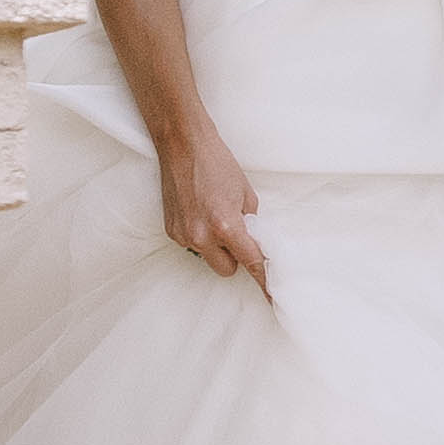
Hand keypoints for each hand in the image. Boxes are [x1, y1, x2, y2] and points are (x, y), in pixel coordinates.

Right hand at [155, 125, 273, 290]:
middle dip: (235, 256)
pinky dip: (200, 236)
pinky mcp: (170, 231)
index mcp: (226, 225)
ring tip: (213, 216)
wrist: (183, 145)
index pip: (250, 262)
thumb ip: (251, 223)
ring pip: (208, 258)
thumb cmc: (217, 164)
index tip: (273, 298)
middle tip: (236, 232)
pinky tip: (199, 212)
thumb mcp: (246, 195)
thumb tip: (253, 242)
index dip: (264, 281)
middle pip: (227, 269)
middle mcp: (202, 236)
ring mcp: (184, 235)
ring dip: (216, 247)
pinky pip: (193, 246)